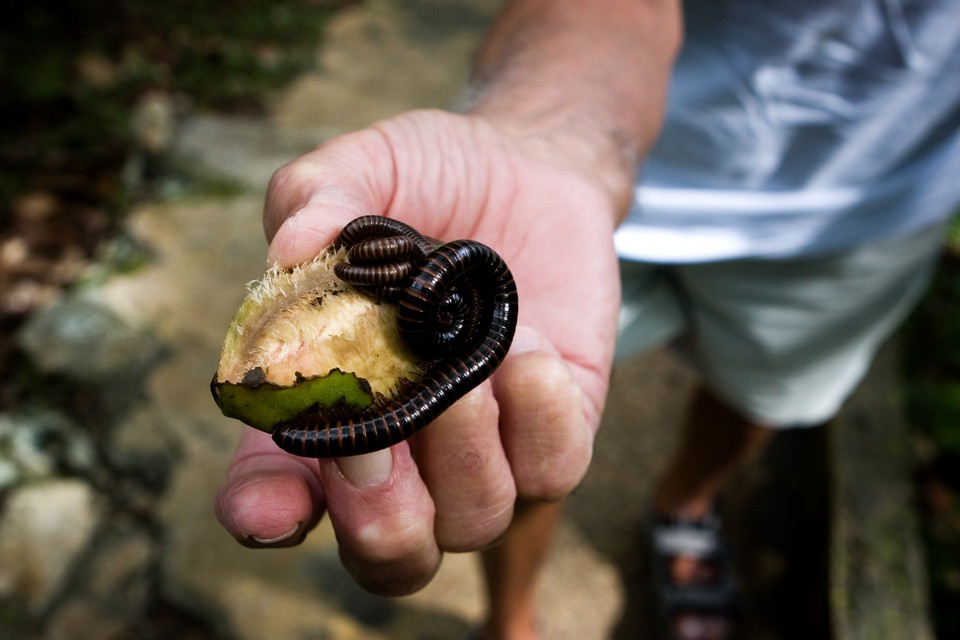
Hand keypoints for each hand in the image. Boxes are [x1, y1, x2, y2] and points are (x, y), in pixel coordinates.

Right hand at [215, 108, 622, 594]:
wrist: (528, 169)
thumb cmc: (428, 178)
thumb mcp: (363, 168)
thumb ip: (314, 199)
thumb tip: (292, 250)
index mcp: (329, 403)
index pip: (280, 492)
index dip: (267, 512)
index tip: (267, 505)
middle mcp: (406, 449)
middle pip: (388, 550)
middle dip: (377, 514)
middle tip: (373, 444)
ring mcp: (486, 448)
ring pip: (474, 522)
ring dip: (464, 452)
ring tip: (473, 364)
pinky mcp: (559, 429)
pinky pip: (554, 471)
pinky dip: (540, 419)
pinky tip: (527, 350)